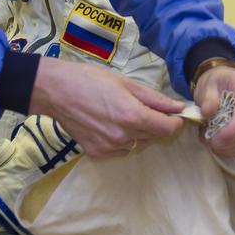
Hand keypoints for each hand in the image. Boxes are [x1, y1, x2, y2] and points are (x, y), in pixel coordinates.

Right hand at [28, 57, 183, 158]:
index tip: (174, 114)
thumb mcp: (127, 83)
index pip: (168, 129)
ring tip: (121, 114)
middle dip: (155, 124)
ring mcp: (109, 147)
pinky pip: (120, 150)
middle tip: (141, 108)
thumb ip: (155, 99)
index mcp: (133, 117)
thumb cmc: (91, 80)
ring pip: (137, 144)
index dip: (175, 122)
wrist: (56, 91)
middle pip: (154, 136)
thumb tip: (178, 107)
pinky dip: (122, 140)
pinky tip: (109, 124)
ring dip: (138, 133)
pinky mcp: (97, 154)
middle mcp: (123, 137)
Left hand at [193, 64, 234, 156]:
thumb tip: (207, 112)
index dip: (232, 130)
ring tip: (218, 147)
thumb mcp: (205, 86)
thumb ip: (207, 99)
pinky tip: (229, 148)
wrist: (225, 79)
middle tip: (212, 146)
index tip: (215, 141)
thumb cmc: (215, 83)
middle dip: (230, 142)